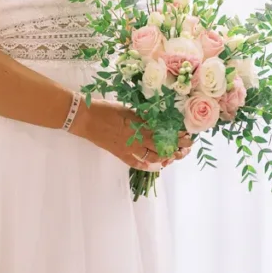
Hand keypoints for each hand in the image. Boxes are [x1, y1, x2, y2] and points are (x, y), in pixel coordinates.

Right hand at [69, 99, 192, 170]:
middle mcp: (137, 138)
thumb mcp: (126, 107)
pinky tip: (154, 165)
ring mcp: (128, 148)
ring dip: (165, 157)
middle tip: (186, 148)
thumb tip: (156, 117)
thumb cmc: (104, 108)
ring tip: (173, 156)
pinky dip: (146, 165)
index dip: (177, 135)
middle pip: (162, 145)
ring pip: (152, 156)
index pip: (163, 131)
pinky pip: (135, 162)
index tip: (187, 135)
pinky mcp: (120, 153)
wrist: (84, 118)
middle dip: (177, 147)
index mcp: (139, 123)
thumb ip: (142, 114)